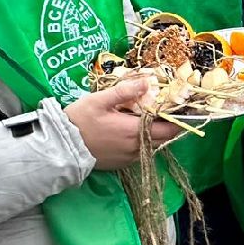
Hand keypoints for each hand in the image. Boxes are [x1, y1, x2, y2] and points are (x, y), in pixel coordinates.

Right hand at [65, 78, 183, 170]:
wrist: (60, 148)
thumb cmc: (79, 121)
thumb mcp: (99, 100)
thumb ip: (125, 91)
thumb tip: (148, 81)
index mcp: (135, 131)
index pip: (170, 128)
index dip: (179, 117)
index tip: (183, 106)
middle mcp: (137, 147)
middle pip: (165, 138)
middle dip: (170, 124)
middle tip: (167, 109)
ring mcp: (130, 158)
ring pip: (154, 146)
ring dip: (157, 133)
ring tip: (152, 117)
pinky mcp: (122, 164)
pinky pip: (142, 152)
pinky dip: (145, 141)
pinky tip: (135, 130)